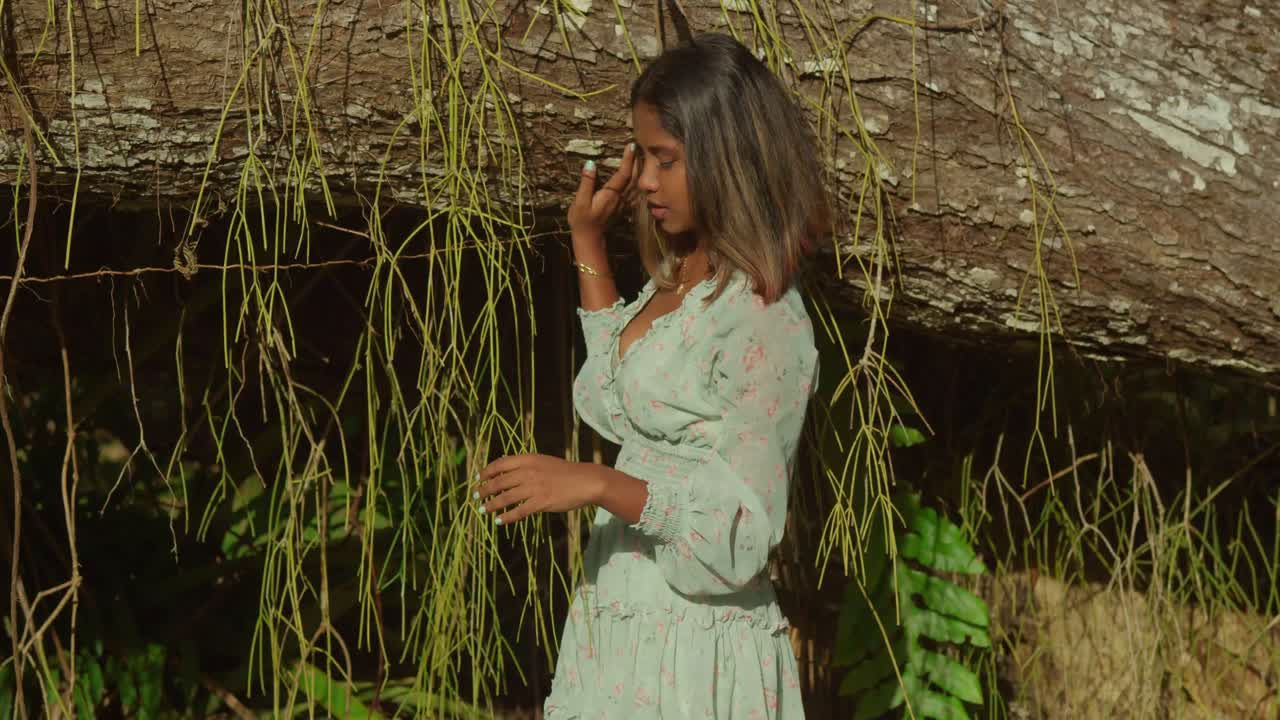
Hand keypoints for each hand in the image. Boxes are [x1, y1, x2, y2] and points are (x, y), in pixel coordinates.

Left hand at [474, 454, 603, 525]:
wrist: (587, 480)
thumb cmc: (565, 472)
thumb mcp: (543, 461)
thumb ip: (525, 464)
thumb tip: (505, 463)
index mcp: (529, 459)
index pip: (500, 464)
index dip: (486, 472)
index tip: (478, 479)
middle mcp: (529, 472)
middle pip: (499, 481)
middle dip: (484, 490)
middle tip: (476, 496)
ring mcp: (535, 487)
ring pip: (506, 497)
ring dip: (491, 505)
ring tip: (483, 510)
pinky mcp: (542, 502)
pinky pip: (519, 511)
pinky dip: (507, 517)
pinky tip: (499, 521)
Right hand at [567, 143, 637, 238]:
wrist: (590, 239)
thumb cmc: (581, 221)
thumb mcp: (580, 202)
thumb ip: (586, 182)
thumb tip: (590, 164)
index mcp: (610, 195)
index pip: (623, 174)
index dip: (628, 159)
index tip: (631, 146)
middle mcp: (620, 199)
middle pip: (634, 178)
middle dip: (637, 162)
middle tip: (639, 147)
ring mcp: (623, 204)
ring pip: (636, 185)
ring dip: (640, 171)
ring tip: (641, 158)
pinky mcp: (623, 208)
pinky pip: (635, 194)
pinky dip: (639, 184)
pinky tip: (640, 178)